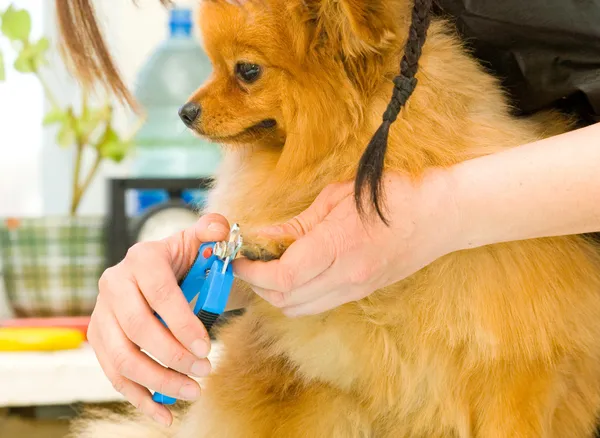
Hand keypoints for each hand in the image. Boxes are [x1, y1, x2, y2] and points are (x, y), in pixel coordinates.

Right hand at [88, 214, 230, 425]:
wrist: (153, 271)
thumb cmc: (181, 259)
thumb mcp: (197, 241)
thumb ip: (211, 231)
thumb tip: (222, 228)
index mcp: (142, 259)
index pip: (159, 293)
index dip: (182, 322)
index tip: (207, 347)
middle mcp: (114, 284)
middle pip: (138, 330)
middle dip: (173, 356)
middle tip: (204, 371)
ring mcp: (102, 314)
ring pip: (122, 358)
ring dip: (157, 382)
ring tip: (191, 392)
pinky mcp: (100, 340)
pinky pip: (114, 375)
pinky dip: (139, 398)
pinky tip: (164, 414)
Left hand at [234, 171, 460, 316]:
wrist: (439, 216)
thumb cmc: (392, 195)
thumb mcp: (337, 198)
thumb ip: (297, 224)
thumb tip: (263, 238)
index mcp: (340, 247)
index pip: (282, 277)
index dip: (252, 271)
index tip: (236, 256)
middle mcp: (347, 277)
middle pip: (285, 300)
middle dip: (257, 284)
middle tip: (247, 260)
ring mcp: (355, 289)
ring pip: (298, 308)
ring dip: (275, 293)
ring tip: (267, 267)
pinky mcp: (360, 293)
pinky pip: (317, 304)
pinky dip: (296, 295)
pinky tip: (293, 272)